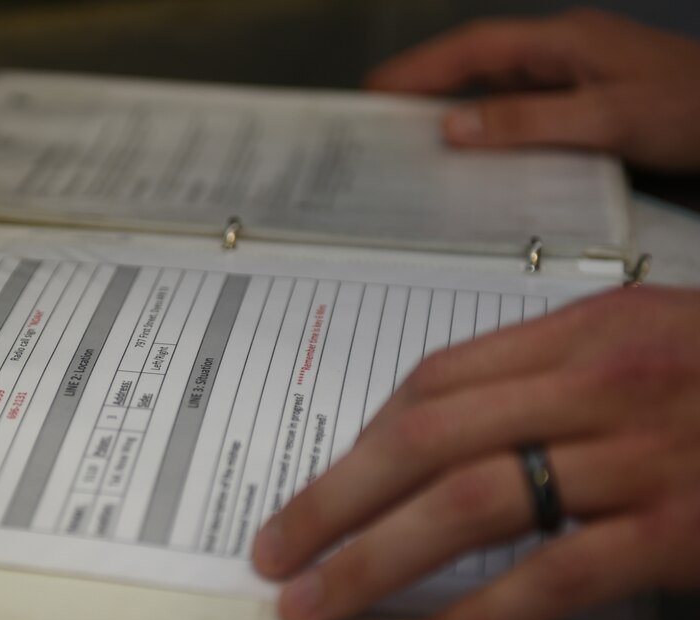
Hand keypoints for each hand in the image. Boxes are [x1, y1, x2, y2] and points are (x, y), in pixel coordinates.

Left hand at [251, 287, 699, 619]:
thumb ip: (553, 374)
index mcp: (584, 330)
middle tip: (276, 548)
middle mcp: (599, 383)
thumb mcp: (651, 343)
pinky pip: (558, 574)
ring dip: (377, 558)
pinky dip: (487, 613)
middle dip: (334, 500)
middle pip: (424, 438)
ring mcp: (639, 456)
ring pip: (470, 503)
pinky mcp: (681, 531)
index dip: (362, 439)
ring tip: (317, 600)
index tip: (320, 486)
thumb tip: (444, 428)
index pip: (433, 380)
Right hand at [366, 8, 699, 170]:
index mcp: (562, 43)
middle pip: (477, 64)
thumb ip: (526, 122)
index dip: (420, 68)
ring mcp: (573, 76)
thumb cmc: (690, 110)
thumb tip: (455, 125)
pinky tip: (474, 149)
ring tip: (413, 134)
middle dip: (425, 85)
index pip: (474, 49)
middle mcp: (562, 54)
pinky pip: (519, 109)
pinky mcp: (584, 102)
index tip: (377, 89)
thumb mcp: (604, 119)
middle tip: (381, 115)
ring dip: (454, 106)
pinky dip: (487, 125)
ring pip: (497, 87)